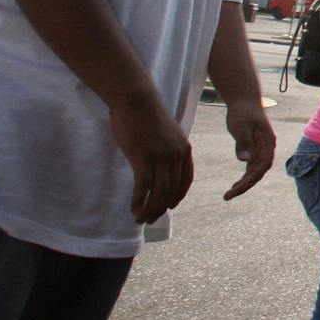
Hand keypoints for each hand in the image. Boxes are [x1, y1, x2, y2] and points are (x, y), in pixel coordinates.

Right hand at [110, 97, 195, 222]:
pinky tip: (133, 209)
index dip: (178, 197)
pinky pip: (143, 187)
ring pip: (158, 192)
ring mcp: (160, 158)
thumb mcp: (166, 133)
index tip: (170, 207)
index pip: (186, 181)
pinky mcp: (142, 158)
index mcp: (184, 150)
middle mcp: (176, 156)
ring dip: (149, 209)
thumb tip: (163, 164)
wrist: (135, 99)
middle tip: (150, 220)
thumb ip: (168, 149)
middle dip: (161, 209)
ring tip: (140, 219)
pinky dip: (139, 201)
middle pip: (171, 191)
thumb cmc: (146, 115)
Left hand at [222, 101, 276, 199]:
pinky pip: (251, 167)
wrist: (244, 101)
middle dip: (245, 185)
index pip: (262, 166)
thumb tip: (244, 161)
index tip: (236, 189)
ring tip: (230, 193)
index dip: (250, 180)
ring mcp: (261, 149)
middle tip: (228, 196)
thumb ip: (243, 143)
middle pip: (259, 172)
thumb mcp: (240, 127)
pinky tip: (236, 183)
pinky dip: (245, 176)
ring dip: (245, 183)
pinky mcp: (254, 149)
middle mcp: (267, 148)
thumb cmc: (242, 112)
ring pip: (256, 171)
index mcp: (267, 143)